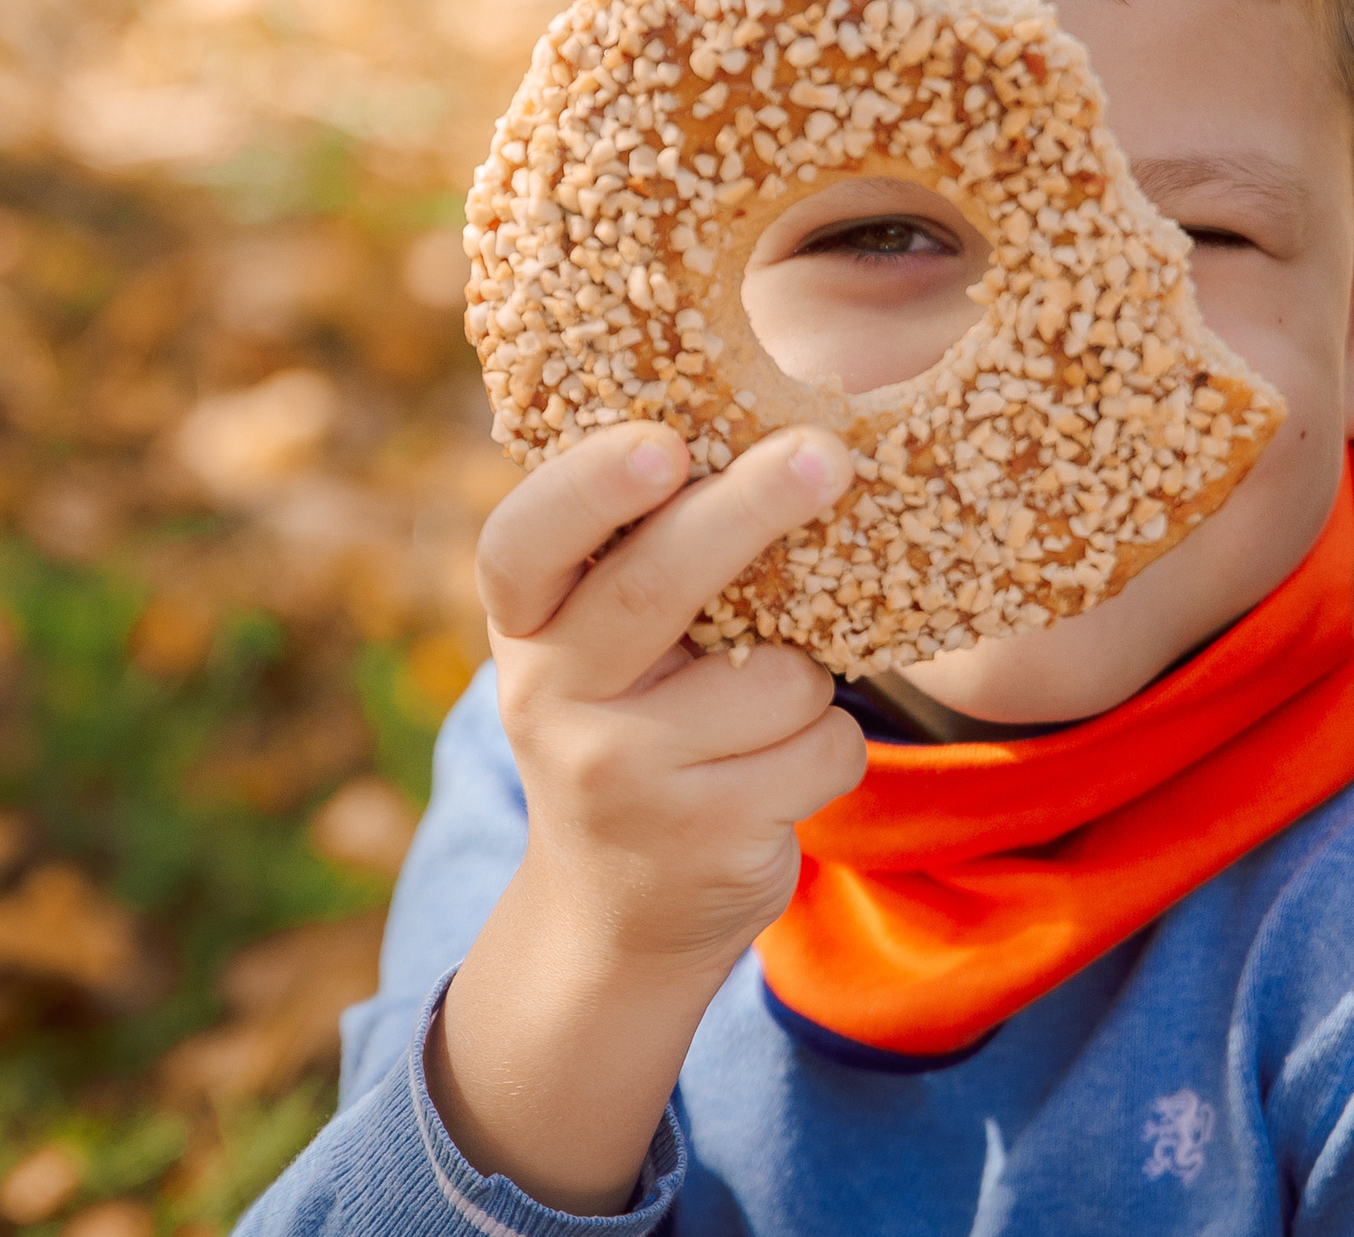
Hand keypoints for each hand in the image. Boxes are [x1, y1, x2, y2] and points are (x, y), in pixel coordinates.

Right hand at [427, 421, 864, 1213]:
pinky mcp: (707, 836)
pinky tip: (778, 775)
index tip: (662, 445)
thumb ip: (640, 562)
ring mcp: (625, 777)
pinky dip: (828, 749)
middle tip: (825, 456)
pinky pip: (823, 747)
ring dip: (809, 682)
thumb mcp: (601, 649)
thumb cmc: (635, 724)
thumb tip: (771, 440)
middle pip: (657, 586)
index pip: (525, 543)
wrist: (619, 911)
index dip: (589, 488)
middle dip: (750, 507)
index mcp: (528, 628)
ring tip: (762, 716)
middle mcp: (555, 701)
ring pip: (780, 677)